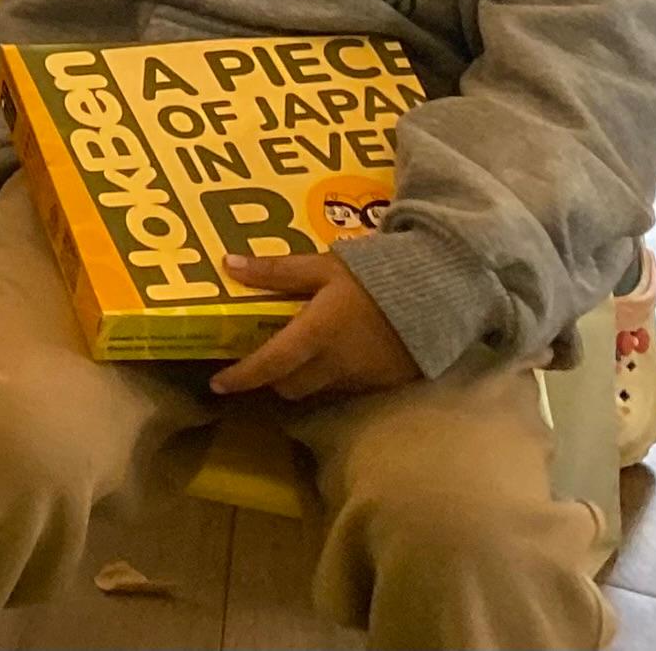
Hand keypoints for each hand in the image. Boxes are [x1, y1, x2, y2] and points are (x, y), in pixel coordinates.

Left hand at [211, 252, 420, 400]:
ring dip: (302, 378)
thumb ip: (277, 271)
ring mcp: (361, 378)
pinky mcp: (383, 382)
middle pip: (289, 387)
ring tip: (296, 354)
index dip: (241, 378)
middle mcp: (335, 365)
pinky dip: (331, 376)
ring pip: (317, 389)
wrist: (439, 293)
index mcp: (315, 335)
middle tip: (260, 359)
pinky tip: (333, 353)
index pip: (269, 366)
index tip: (217, 385)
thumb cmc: (374, 275)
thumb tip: (229, 266)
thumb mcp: (322, 266)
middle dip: (271, 378)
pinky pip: (346, 387)